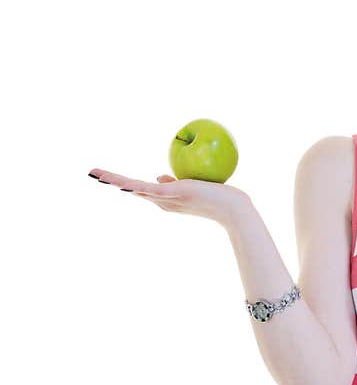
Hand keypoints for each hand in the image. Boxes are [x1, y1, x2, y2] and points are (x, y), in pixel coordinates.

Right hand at [88, 168, 251, 228]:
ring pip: (136, 188)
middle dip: (112, 181)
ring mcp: (168, 199)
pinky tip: (121, 183)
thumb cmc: (221, 199)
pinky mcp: (175, 194)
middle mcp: (164, 202)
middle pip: (133, 189)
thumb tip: (159, 176)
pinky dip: (135, 185)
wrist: (235, 211)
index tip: (109, 178)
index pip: (142, 190)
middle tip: (92, 173)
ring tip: (95, 173)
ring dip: (115, 181)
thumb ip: (175, 183)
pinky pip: (150, 189)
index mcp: (167, 200)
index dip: (124, 184)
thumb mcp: (196, 188)